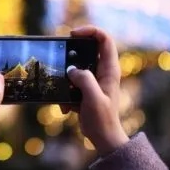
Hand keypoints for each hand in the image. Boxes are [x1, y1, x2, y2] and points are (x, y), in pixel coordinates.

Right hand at [61, 26, 127, 155]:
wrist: (103, 139)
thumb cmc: (103, 120)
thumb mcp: (93, 99)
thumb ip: (84, 81)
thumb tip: (72, 70)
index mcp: (110, 70)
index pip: (104, 39)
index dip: (90, 31)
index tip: (73, 34)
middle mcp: (102, 72)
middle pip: (87, 50)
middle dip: (71, 54)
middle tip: (60, 58)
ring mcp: (93, 80)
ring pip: (76, 67)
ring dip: (65, 77)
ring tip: (62, 90)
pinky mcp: (84, 90)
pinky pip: (71, 83)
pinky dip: (65, 93)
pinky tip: (65, 108)